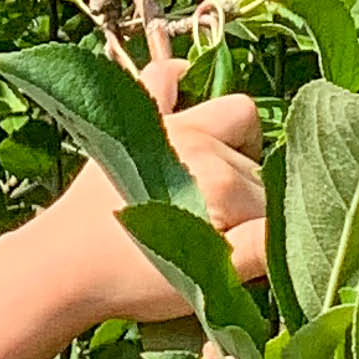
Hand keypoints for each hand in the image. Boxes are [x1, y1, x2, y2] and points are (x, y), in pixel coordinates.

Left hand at [12, 90, 265, 340]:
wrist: (61, 270)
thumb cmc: (134, 282)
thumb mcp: (208, 281)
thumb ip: (259, 252)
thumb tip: (298, 228)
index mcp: (222, 185)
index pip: (272, 205)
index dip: (265, 237)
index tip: (245, 260)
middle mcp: (202, 142)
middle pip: (255, 167)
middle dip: (252, 201)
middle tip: (224, 236)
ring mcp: (168, 124)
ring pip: (234, 116)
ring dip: (239, 143)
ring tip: (220, 181)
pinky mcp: (136, 118)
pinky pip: (164, 76)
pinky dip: (181, 81)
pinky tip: (190, 95)